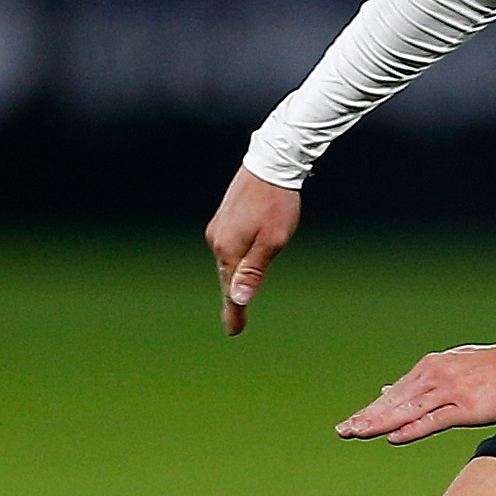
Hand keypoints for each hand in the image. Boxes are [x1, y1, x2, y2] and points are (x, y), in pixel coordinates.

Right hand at [204, 166, 301, 335]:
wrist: (272, 163)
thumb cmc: (278, 204)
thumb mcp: (273, 241)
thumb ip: (254, 271)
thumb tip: (238, 298)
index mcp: (229, 250)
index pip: (231, 290)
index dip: (233, 312)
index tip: (234, 332)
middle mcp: (218, 240)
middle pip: (226, 276)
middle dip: (232, 298)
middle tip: (235, 323)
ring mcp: (219, 228)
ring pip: (228, 260)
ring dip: (234, 277)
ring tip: (238, 298)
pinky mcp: (224, 218)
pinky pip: (228, 246)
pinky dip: (234, 259)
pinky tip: (241, 262)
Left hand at [336, 344, 495, 444]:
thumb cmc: (492, 370)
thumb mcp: (451, 367)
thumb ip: (420, 382)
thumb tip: (388, 391)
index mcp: (430, 368)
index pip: (394, 394)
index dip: (371, 410)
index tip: (351, 422)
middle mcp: (434, 378)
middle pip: (394, 402)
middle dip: (367, 417)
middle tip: (343, 431)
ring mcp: (448, 392)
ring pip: (407, 411)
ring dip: (380, 423)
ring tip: (358, 433)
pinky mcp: (464, 406)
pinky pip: (433, 420)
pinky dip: (412, 428)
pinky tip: (394, 436)